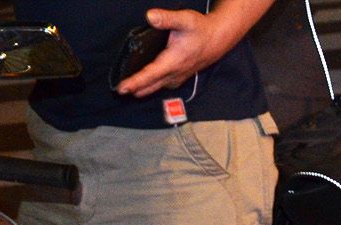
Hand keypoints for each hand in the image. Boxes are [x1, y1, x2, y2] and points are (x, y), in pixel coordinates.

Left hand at [116, 7, 240, 98]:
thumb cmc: (201, 29)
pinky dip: (155, 86)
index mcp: (173, 61)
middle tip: (121, 91)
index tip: (123, 87)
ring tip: (133, 91)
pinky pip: (165, 85)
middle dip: (137, 89)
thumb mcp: (184, 19)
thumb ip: (166, 18)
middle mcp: (176, 72)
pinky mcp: (182, 75)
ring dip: (146, 90)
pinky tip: (150, 85)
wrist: (218, 38)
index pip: (151, 74)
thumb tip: (150, 16)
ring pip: (159, 86)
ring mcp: (179, 75)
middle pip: (153, 85)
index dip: (136, 81)